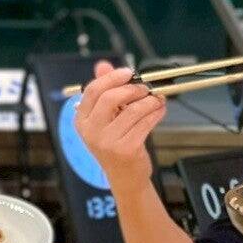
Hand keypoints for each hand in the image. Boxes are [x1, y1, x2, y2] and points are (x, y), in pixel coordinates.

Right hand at [70, 61, 162, 188]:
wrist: (125, 177)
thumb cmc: (117, 143)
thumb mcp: (107, 118)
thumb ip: (106, 91)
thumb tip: (103, 65)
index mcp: (82, 120)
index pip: (93, 90)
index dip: (112, 78)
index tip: (128, 72)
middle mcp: (91, 131)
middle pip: (110, 98)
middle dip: (132, 88)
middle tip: (145, 88)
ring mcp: (107, 142)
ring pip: (133, 110)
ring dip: (149, 101)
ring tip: (157, 99)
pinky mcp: (126, 149)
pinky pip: (145, 123)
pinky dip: (156, 113)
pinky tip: (160, 110)